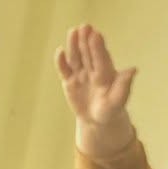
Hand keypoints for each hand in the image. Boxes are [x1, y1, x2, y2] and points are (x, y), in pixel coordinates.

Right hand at [57, 25, 137, 157]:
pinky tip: (60, 51)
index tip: (95, 34)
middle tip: (84, 27)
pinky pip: (65, 70)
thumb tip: (133, 70)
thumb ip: (124, 85)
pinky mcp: (70, 81)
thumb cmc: (111, 109)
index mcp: (106, 74)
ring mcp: (81, 75)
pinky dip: (61, 62)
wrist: (98, 118)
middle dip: (86, 41)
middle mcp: (93, 70)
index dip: (98, 47)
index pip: (101, 59)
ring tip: (73, 31)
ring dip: (74, 45)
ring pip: (76, 58)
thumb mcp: (118, 100)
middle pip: (88, 54)